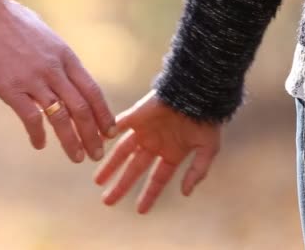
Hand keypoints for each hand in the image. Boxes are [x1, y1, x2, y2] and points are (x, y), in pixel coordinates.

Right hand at [0, 0, 113, 162]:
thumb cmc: (10, 18)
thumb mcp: (43, 32)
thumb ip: (55, 53)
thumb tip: (62, 66)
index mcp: (64, 55)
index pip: (92, 90)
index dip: (103, 114)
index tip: (110, 131)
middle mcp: (54, 69)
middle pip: (81, 108)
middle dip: (93, 134)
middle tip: (98, 154)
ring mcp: (33, 79)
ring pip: (60, 117)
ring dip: (71, 141)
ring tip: (77, 157)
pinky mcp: (10, 88)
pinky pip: (30, 117)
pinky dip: (37, 134)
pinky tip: (39, 144)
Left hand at [94, 90, 220, 212]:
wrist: (199, 92)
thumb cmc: (207, 121)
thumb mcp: (208, 149)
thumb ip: (197, 171)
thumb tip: (185, 193)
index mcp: (171, 153)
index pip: (157, 179)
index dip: (149, 194)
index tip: (140, 211)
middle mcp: (155, 144)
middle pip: (134, 168)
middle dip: (121, 185)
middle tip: (106, 200)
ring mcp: (144, 130)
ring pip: (122, 151)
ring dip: (110, 165)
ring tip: (98, 181)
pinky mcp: (136, 115)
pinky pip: (118, 125)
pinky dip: (107, 134)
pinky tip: (96, 145)